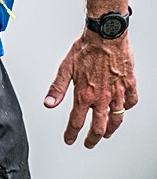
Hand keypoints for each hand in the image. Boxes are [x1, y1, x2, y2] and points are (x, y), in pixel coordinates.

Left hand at [44, 31, 137, 147]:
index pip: (76, 121)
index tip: (69, 140)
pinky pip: (131, 101)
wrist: (106, 35)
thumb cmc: (85, 49)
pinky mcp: (129, 84)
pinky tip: (123, 110)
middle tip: (88, 143)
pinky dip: (126, 108)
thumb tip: (48, 104)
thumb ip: (57, 88)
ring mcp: (117, 92)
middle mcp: (102, 97)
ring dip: (111, 129)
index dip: (71, 133)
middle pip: (98, 126)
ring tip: (106, 134)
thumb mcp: (65, 68)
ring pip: (117, 118)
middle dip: (92, 138)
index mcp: (85, 94)